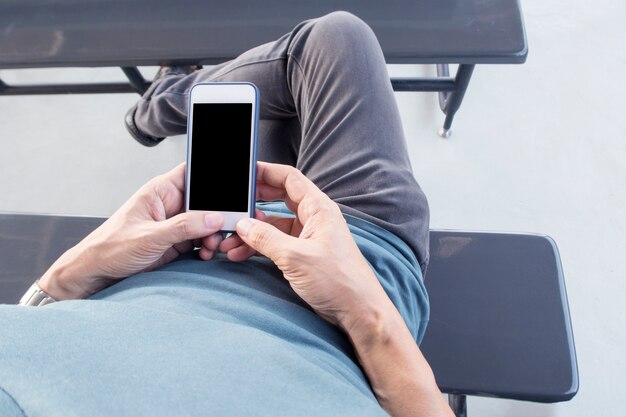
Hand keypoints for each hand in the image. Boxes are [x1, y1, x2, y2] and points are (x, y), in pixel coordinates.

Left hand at [39, 163, 223, 299]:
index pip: (192, 173)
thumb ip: (183, 227)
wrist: (97, 273)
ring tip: (213, 245)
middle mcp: (171, 204)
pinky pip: (201, 239)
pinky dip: (207, 246)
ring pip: (207, 222)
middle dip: (218, 213)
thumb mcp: (149, 237)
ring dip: (214, 233)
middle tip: (224, 226)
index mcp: (160, 191)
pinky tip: (206, 253)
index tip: (231, 187)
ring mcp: (175, 224)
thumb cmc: (111, 248)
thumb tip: (214, 218)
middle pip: (206, 200)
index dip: (212, 176)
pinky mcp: (177, 242)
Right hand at [224, 162, 390, 329]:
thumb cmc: (338, 281)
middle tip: (231, 207)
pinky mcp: (304, 256)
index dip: (265, 172)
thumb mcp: (295, 257)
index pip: (289, 178)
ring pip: (273, 225)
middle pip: (278, 199)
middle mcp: (314, 219)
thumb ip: (266, 238)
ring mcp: (309, 237)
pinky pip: (276, 243)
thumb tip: (243, 224)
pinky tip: (240, 254)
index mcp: (319, 209)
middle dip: (252, 203)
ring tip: (228, 241)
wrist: (358, 312)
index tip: (243, 174)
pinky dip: (258, 247)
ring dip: (251, 231)